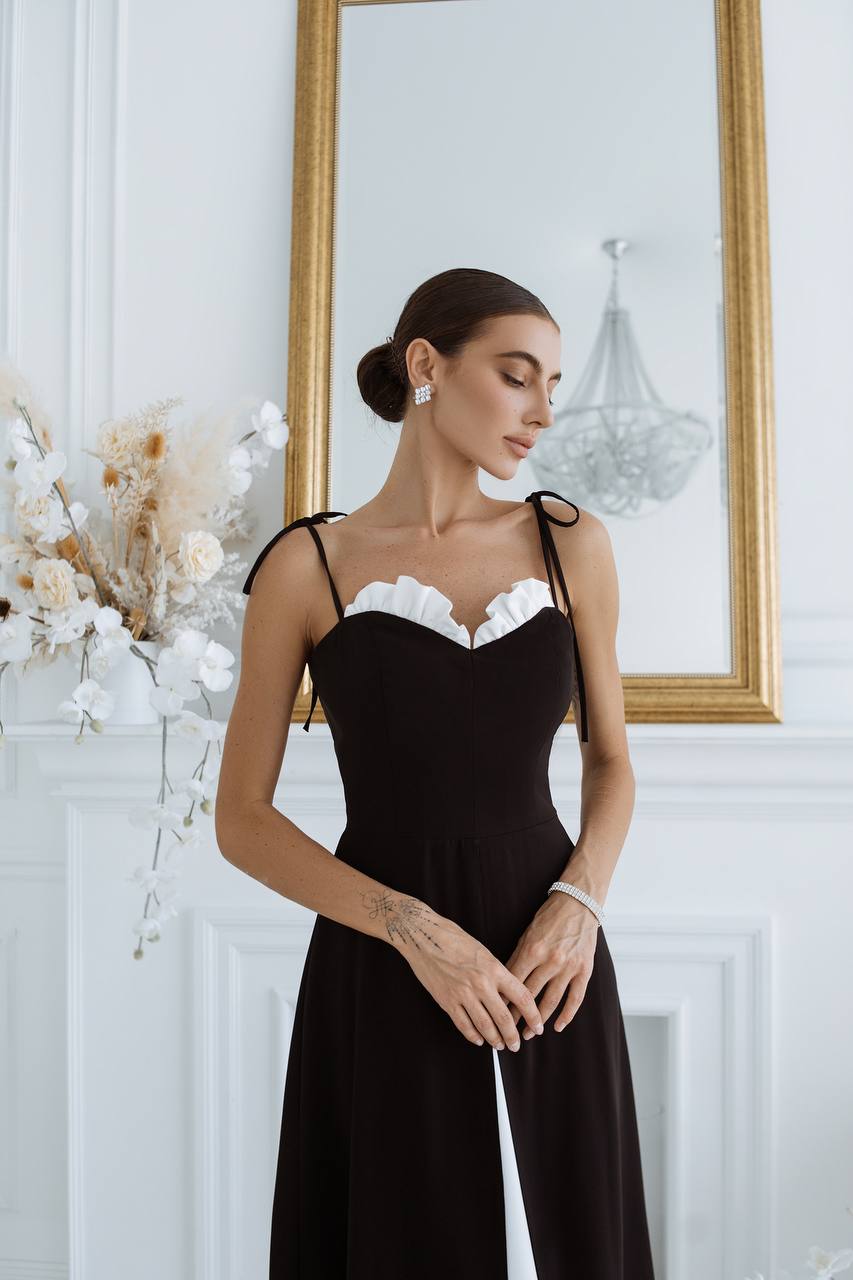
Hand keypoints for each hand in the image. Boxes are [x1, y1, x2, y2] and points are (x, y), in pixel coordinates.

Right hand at [392, 904, 545, 1050]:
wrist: (423, 936)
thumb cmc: (453, 938)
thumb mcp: (482, 951)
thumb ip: (495, 973)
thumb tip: (506, 994)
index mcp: (494, 968)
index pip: (522, 997)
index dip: (533, 1016)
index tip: (538, 1026)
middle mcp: (482, 983)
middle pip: (504, 1018)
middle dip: (513, 1036)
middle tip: (516, 1045)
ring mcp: (463, 994)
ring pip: (485, 1026)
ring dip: (495, 1040)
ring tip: (500, 1046)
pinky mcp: (447, 1001)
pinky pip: (464, 1025)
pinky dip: (473, 1036)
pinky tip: (479, 1039)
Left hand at [503, 892, 598, 1036]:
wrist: (578, 904)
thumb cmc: (549, 918)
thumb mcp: (528, 934)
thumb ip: (518, 958)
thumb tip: (504, 982)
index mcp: (533, 950)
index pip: (513, 982)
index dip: (503, 999)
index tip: (494, 1013)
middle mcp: (551, 960)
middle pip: (530, 995)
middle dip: (517, 1015)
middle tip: (507, 1031)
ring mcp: (569, 967)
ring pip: (551, 1001)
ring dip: (539, 1020)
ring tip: (529, 1033)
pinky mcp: (584, 970)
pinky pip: (575, 998)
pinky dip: (567, 1015)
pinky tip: (557, 1026)